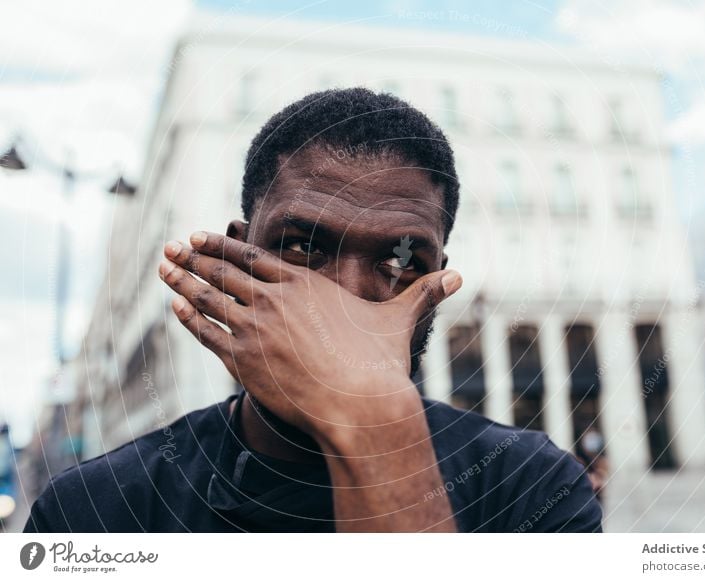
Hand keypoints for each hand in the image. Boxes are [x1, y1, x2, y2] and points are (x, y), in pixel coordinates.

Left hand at [159, 231, 461, 440]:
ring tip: (162, 269)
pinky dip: (189, 319)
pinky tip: (174, 308)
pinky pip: (207, 334)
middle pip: (224, 272)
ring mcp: (256, 329)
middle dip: (193, 257)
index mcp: (305, 285)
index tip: (201, 236)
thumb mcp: (399, 320)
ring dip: (182, 282)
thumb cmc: (379, 362)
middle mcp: (274, 300)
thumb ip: (422, 293)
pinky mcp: (244, 361)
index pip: (253, 257)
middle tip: (171, 246)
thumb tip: (459, 277)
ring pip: (209, 298)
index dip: (224, 244)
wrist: (361, 405)